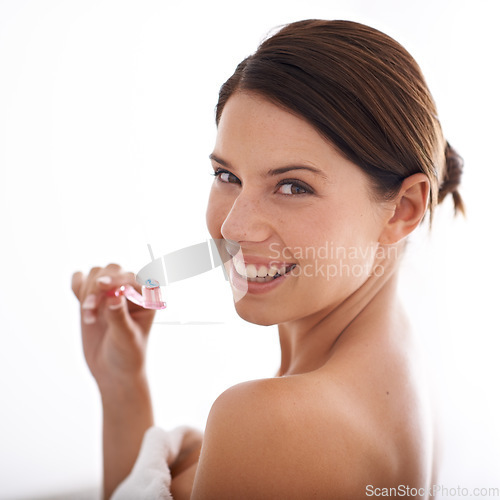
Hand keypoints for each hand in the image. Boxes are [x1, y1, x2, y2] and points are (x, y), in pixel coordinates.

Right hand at [71, 263, 155, 389]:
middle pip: (113, 270)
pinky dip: (77, 285)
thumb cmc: (127, 355)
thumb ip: (119, 317)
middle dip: (98, 286)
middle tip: (90, 308)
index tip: (102, 285)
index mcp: (146, 297)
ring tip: (89, 317)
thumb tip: (114, 297)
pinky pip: (81, 280)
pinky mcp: (93, 298)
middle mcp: (130, 290)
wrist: (112, 371)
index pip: (134, 277)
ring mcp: (110, 293)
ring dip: (87, 291)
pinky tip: (81, 303)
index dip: (118, 278)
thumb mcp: (125, 338)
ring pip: (96, 273)